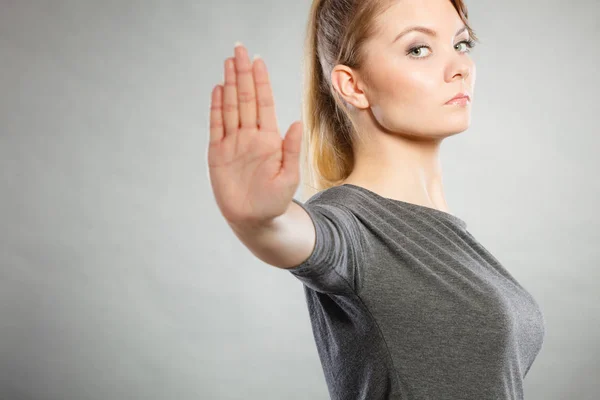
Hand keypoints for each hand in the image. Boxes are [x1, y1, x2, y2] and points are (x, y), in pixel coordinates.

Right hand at [207, 43, 303, 226]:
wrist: (254, 220)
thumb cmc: (274, 201)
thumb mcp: (288, 177)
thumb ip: (291, 150)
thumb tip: (297, 123)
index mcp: (268, 139)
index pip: (263, 103)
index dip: (260, 81)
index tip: (257, 60)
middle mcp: (250, 136)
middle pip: (245, 98)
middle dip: (243, 74)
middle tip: (239, 49)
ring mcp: (233, 143)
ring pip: (231, 107)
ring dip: (230, 84)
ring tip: (229, 62)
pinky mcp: (217, 153)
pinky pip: (216, 125)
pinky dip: (216, 107)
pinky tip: (219, 90)